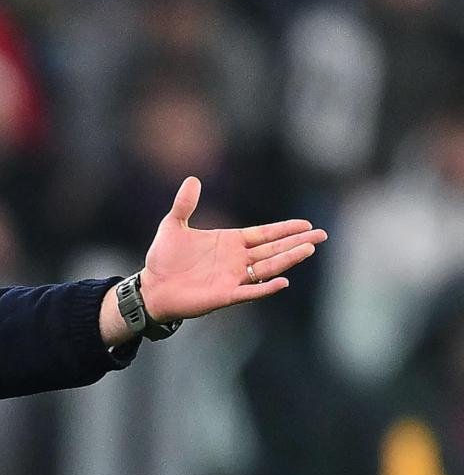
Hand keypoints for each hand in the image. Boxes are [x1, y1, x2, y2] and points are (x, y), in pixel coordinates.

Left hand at [138, 176, 326, 321]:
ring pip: (268, 267)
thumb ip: (185, 204)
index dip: (284, 229)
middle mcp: (236, 260)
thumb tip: (192, 179)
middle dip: (297, 242)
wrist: (152, 287)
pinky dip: (266, 287)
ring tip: (309, 249)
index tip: (306, 224)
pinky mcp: (225, 295)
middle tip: (322, 235)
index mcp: (229, 242)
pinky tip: (283, 281)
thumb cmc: (164, 259)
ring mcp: (233, 278)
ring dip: (288, 259)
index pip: (263, 234)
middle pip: (273, 249)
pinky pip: (251, 291)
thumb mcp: (173, 225)